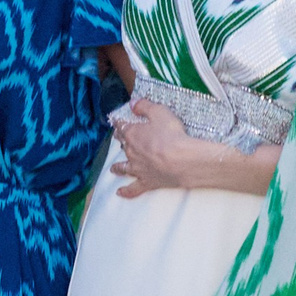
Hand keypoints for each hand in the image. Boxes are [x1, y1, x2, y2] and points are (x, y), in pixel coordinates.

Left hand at [108, 102, 280, 198]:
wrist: (182, 160)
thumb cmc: (172, 135)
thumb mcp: (160, 112)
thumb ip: (144, 106)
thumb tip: (133, 103)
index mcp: (132, 134)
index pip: (122, 126)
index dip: (119, 123)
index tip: (117, 121)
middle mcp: (131, 152)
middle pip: (123, 145)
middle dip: (121, 142)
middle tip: (120, 140)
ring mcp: (138, 169)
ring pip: (124, 167)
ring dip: (118, 167)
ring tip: (113, 169)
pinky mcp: (147, 182)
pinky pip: (133, 188)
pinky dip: (126, 191)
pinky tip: (120, 192)